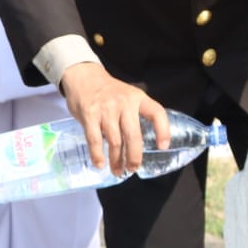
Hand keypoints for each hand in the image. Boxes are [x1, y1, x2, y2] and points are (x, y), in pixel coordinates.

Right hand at [59, 61, 168, 175]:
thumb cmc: (108, 91)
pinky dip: (97, 154)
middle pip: (133, 135)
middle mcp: (124, 103)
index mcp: (137, 98)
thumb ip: (134, 114)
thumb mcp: (127, 95)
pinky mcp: (89, 114)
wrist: (83, 76)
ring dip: (116, 160)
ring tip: (118, 171)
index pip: (156, 113)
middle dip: (134, 156)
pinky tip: (100, 164)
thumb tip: (139, 144)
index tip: (163, 147)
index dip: (163, 130)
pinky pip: (94, 139)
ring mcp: (106, 109)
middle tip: (133, 168)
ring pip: (115, 141)